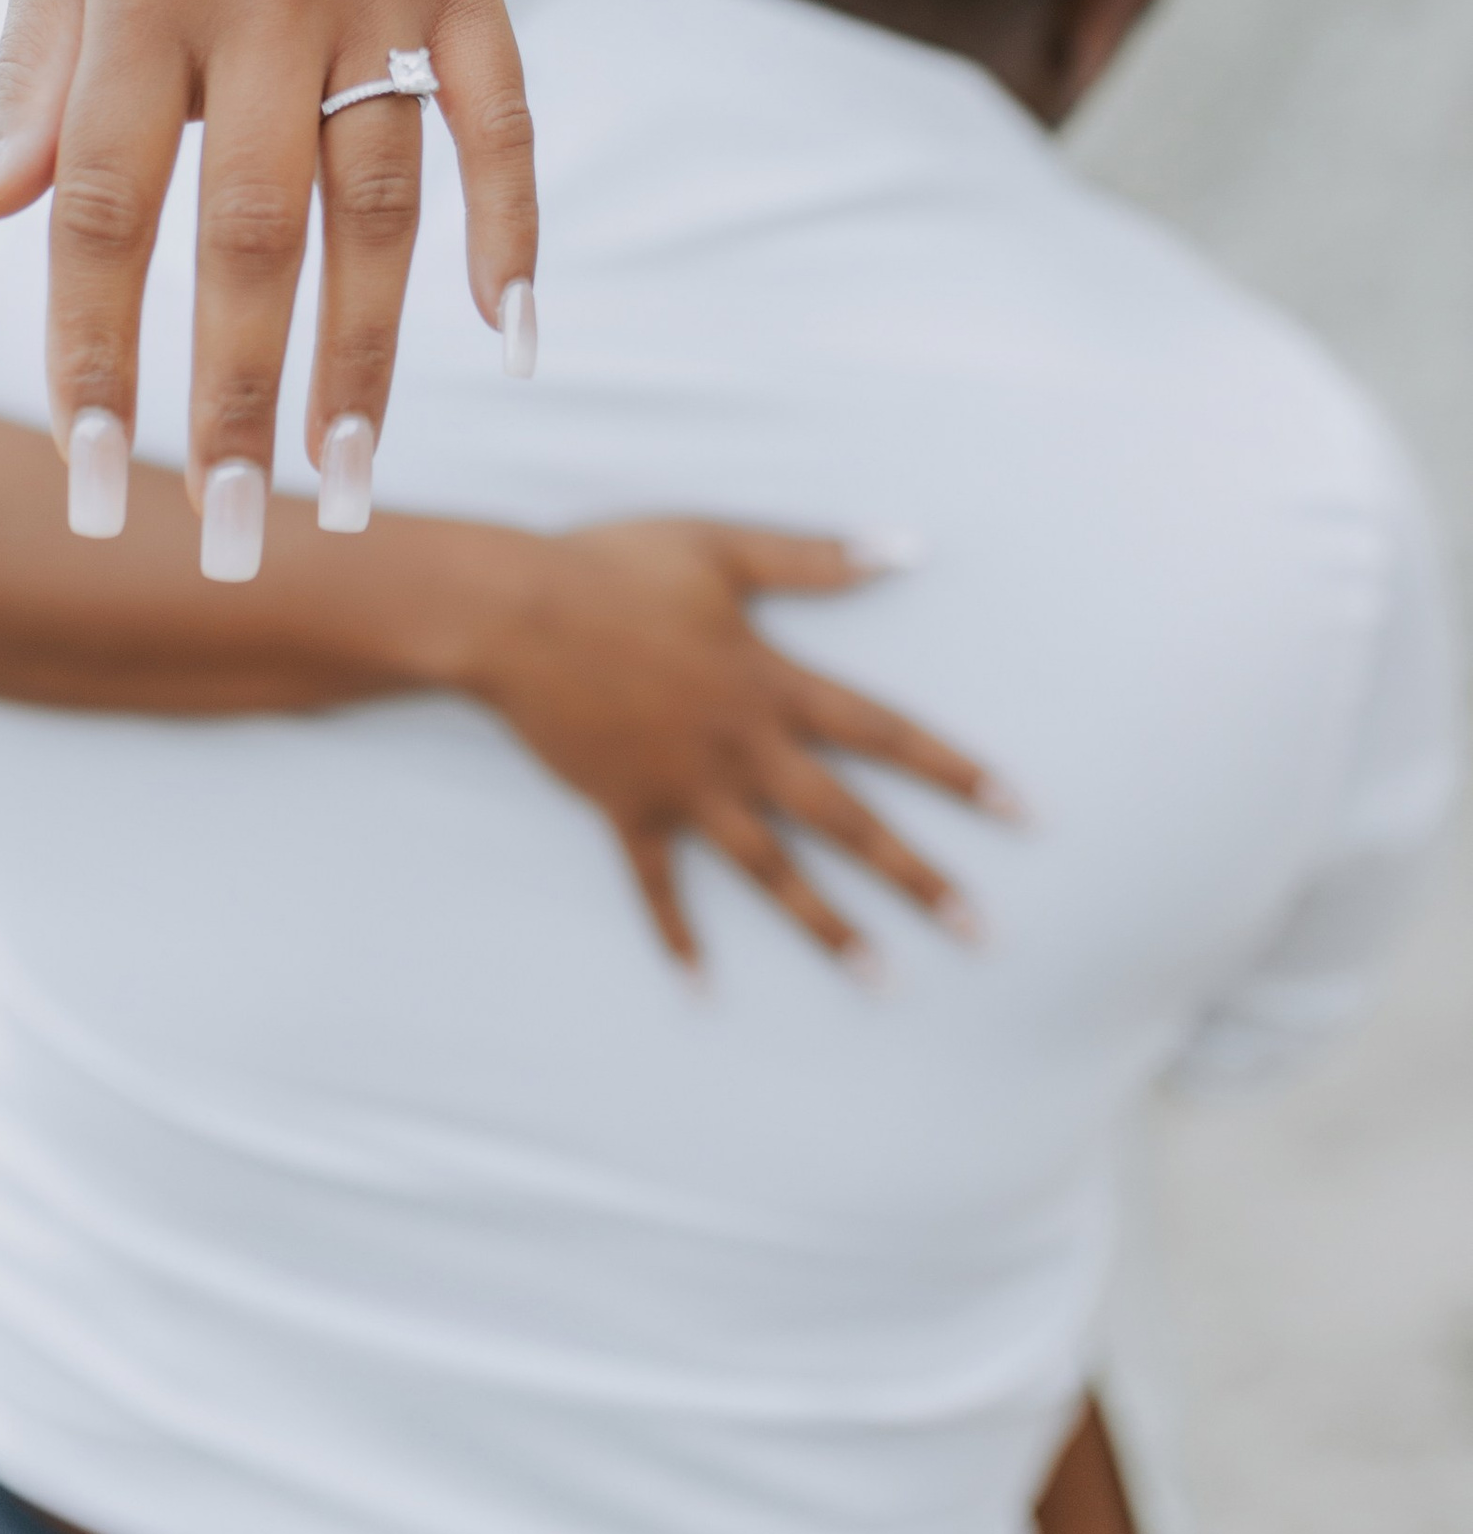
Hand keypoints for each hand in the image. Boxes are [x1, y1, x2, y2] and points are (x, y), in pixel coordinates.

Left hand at [0, 0, 532, 509]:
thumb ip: (25, 80)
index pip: (105, 208)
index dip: (97, 353)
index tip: (89, 483)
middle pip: (245, 232)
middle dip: (235, 399)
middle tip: (233, 537)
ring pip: (376, 201)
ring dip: (367, 356)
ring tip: (353, 488)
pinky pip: (501, 118)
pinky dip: (512, 228)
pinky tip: (512, 341)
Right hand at [460, 519, 1011, 967]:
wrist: (513, 615)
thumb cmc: (614, 568)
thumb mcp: (721, 546)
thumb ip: (814, 557)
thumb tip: (908, 548)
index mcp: (774, 684)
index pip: (887, 733)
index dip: (957, 771)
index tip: (1020, 813)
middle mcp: (744, 748)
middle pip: (848, 822)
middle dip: (919, 878)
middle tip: (981, 931)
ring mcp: (686, 787)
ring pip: (772, 871)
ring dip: (829, 928)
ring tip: (884, 980)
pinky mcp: (628, 809)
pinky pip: (658, 885)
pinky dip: (678, 935)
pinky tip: (702, 987)